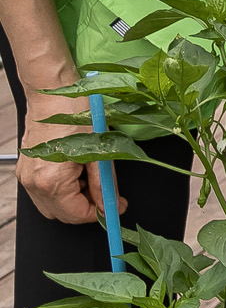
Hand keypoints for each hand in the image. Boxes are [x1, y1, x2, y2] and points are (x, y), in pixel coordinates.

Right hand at [15, 75, 115, 226]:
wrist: (53, 92)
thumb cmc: (76, 114)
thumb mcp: (100, 151)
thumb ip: (104, 184)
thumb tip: (111, 205)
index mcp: (51, 181)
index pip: (75, 215)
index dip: (99, 214)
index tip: (115, 207)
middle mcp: (33, 183)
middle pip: (62, 215)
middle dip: (86, 208)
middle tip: (105, 192)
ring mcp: (26, 177)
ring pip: (52, 205)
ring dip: (73, 199)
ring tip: (89, 175)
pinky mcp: (26, 169)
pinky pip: (44, 191)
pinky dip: (62, 189)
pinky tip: (76, 170)